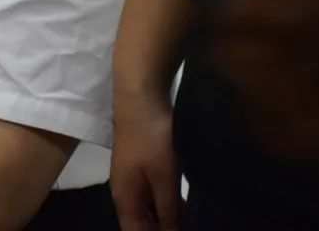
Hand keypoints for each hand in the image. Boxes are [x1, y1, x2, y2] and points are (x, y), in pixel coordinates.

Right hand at [111, 90, 182, 230]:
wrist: (141, 100)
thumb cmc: (150, 141)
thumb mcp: (164, 178)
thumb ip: (169, 210)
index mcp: (125, 199)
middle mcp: (126, 193)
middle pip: (142, 225)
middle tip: (191, 228)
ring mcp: (135, 179)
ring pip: (150, 211)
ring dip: (168, 221)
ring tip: (193, 223)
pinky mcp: (145, 168)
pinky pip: (155, 197)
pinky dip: (170, 206)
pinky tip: (189, 208)